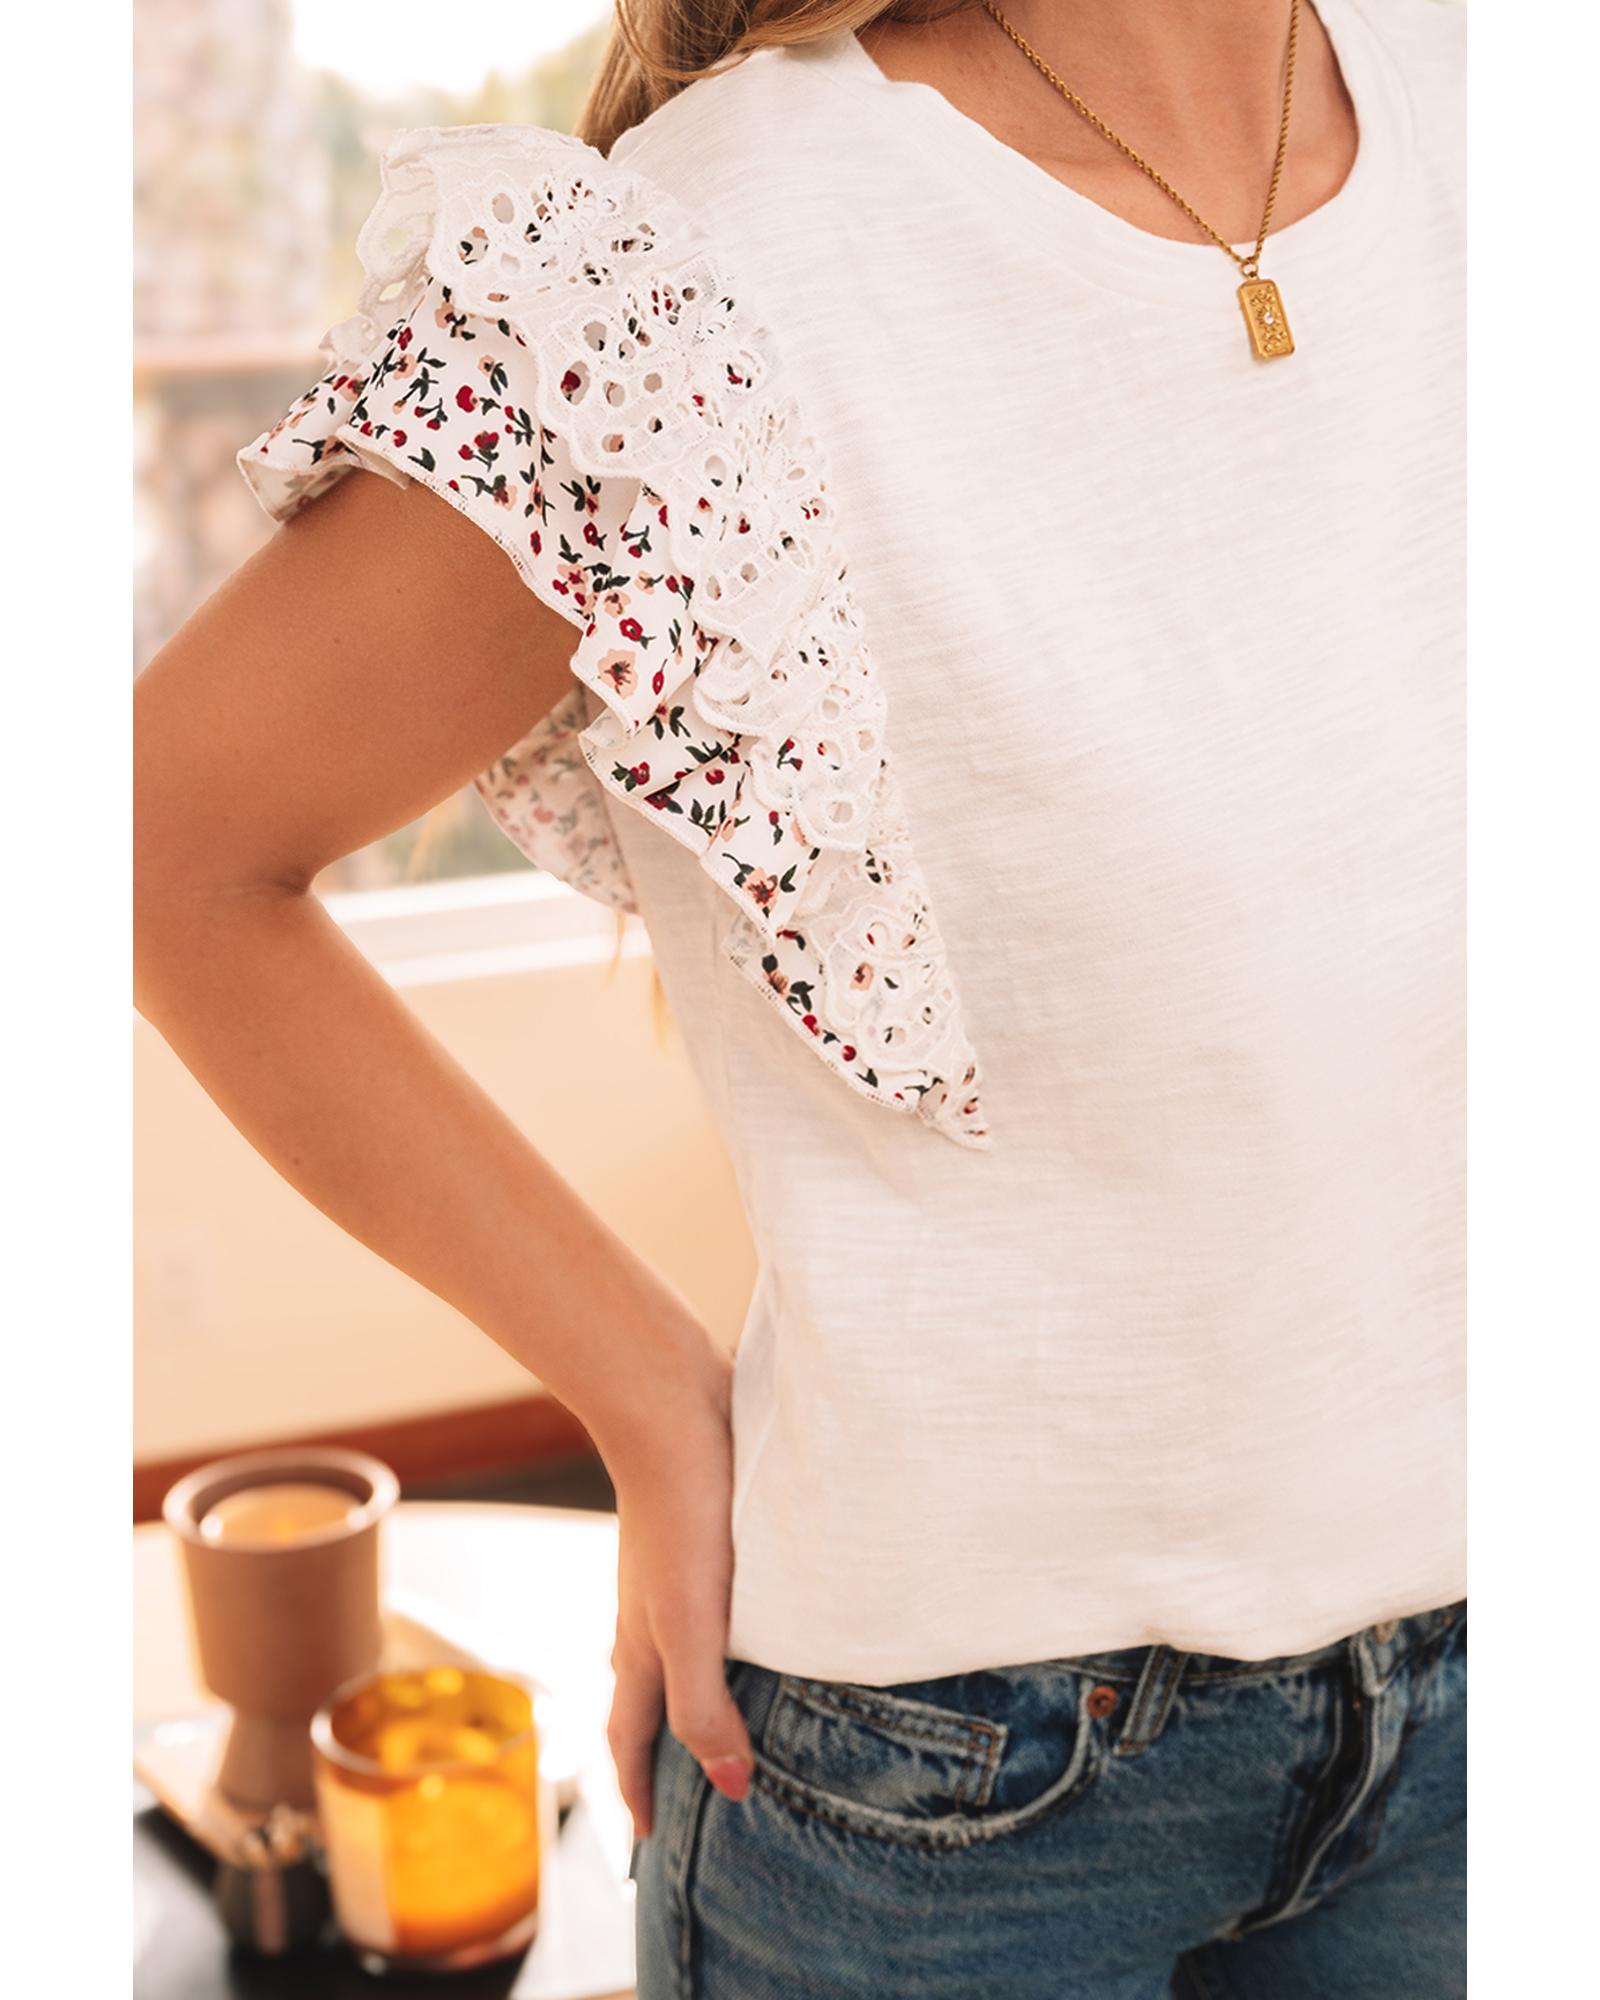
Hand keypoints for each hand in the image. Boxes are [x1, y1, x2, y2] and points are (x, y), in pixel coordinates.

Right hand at [602, 1342, 754, 1835]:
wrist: (671, 1408)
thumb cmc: (681, 1514)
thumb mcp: (692, 1622)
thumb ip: (705, 1703)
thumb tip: (732, 1785)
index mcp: (641, 1646)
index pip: (630, 1738)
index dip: (639, 1793)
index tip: (649, 1843)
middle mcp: (648, 1617)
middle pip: (649, 1702)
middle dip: (660, 1755)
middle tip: (686, 1795)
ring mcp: (671, 1576)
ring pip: (676, 1653)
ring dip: (692, 1696)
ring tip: (726, 1719)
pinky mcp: (701, 1539)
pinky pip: (704, 1609)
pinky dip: (718, 1641)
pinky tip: (755, 1626)